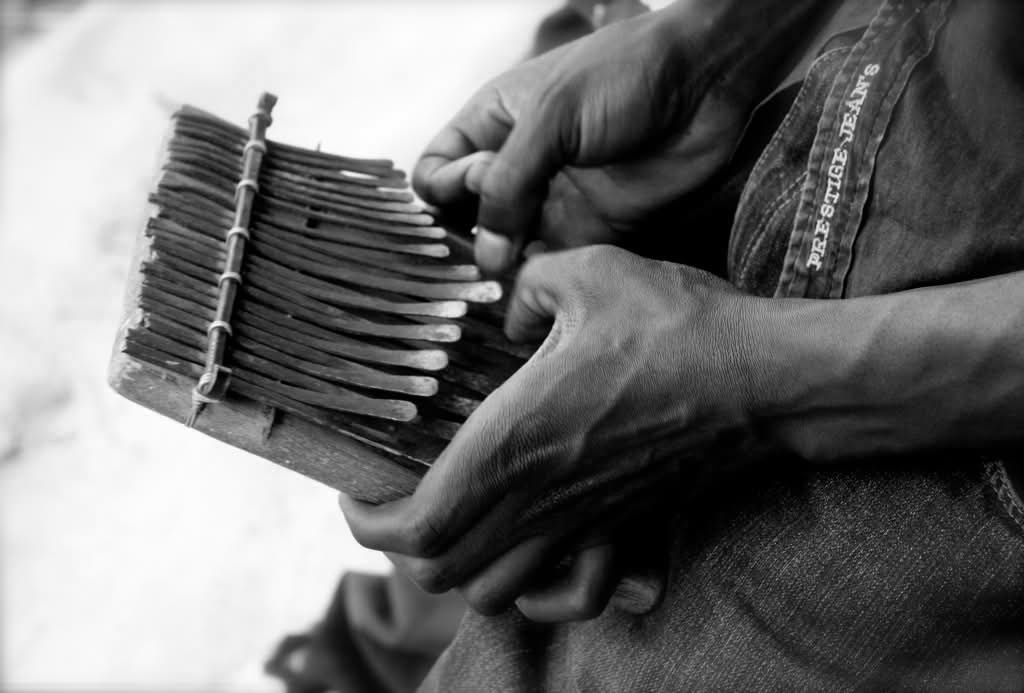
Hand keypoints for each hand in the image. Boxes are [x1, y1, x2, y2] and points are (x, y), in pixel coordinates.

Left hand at [340, 246, 776, 617]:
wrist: (768, 382)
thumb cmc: (681, 328)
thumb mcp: (590, 271)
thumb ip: (527, 282)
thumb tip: (508, 301)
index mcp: (514, 441)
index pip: (414, 524)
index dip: (365, 519)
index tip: (353, 485)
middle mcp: (540, 498)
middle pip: (440, 568)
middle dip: (400, 543)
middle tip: (392, 494)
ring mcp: (584, 524)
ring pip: (493, 591)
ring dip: (457, 564)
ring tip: (450, 519)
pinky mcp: (624, 528)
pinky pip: (571, 595)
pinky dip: (537, 595)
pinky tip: (530, 562)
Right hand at [412, 6, 756, 272]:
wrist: (707, 80)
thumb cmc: (624, 75)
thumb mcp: (551, 118)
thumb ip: (508, 185)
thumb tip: (486, 253)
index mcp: (494, 124)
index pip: (438, 171)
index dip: (442, 193)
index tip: (471, 198)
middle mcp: (519, 166)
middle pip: (469, 218)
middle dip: (470, 240)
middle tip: (489, 254)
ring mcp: (554, 199)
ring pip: (510, 248)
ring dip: (506, 267)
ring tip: (513, 276)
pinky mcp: (593, 227)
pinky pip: (555, 263)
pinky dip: (545, 277)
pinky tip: (546, 280)